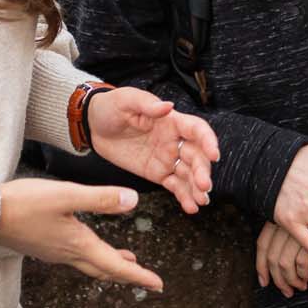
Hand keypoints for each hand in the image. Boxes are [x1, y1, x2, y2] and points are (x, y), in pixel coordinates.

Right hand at [0, 178, 162, 291]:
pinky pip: (76, 257)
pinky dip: (94, 256)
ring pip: (91, 264)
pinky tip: (91, 246)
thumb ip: (100, 199)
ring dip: (112, 265)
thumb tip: (134, 201)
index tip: (159, 285)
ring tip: (129, 262)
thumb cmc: (23, 204)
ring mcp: (54, 251)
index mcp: (78, 244)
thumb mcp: (65, 196)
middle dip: (129, 275)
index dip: (139, 275)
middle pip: (105, 269)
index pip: (116, 266)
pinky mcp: (44, 245)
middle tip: (149, 281)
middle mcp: (68, 253)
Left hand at [87, 86, 219, 214]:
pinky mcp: (157, 173)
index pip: (197, 130)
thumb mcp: (126, 100)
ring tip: (200, 202)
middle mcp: (174, 140)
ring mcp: (167, 158)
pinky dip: (184, 196)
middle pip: (196, 156)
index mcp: (171, 121)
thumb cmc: (111, 107)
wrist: (93, 125)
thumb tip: (168, 106)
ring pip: (188, 174)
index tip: (214, 154)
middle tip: (204, 186)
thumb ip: (147, 104)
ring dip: (197, 187)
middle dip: (203, 171)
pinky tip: (191, 207)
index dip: (208, 141)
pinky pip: (174, 186)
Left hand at [255, 221, 307, 297]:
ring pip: (284, 264)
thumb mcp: (301, 214)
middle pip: (272, 258)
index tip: (264, 281)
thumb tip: (280, 259)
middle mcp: (283, 224)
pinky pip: (301, 262)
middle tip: (286, 291)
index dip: (260, 266)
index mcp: (278, 218)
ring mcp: (295, 231)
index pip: (262, 245)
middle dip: (278, 279)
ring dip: (291, 280)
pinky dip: (303, 273)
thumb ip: (291, 229)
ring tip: (301, 286)